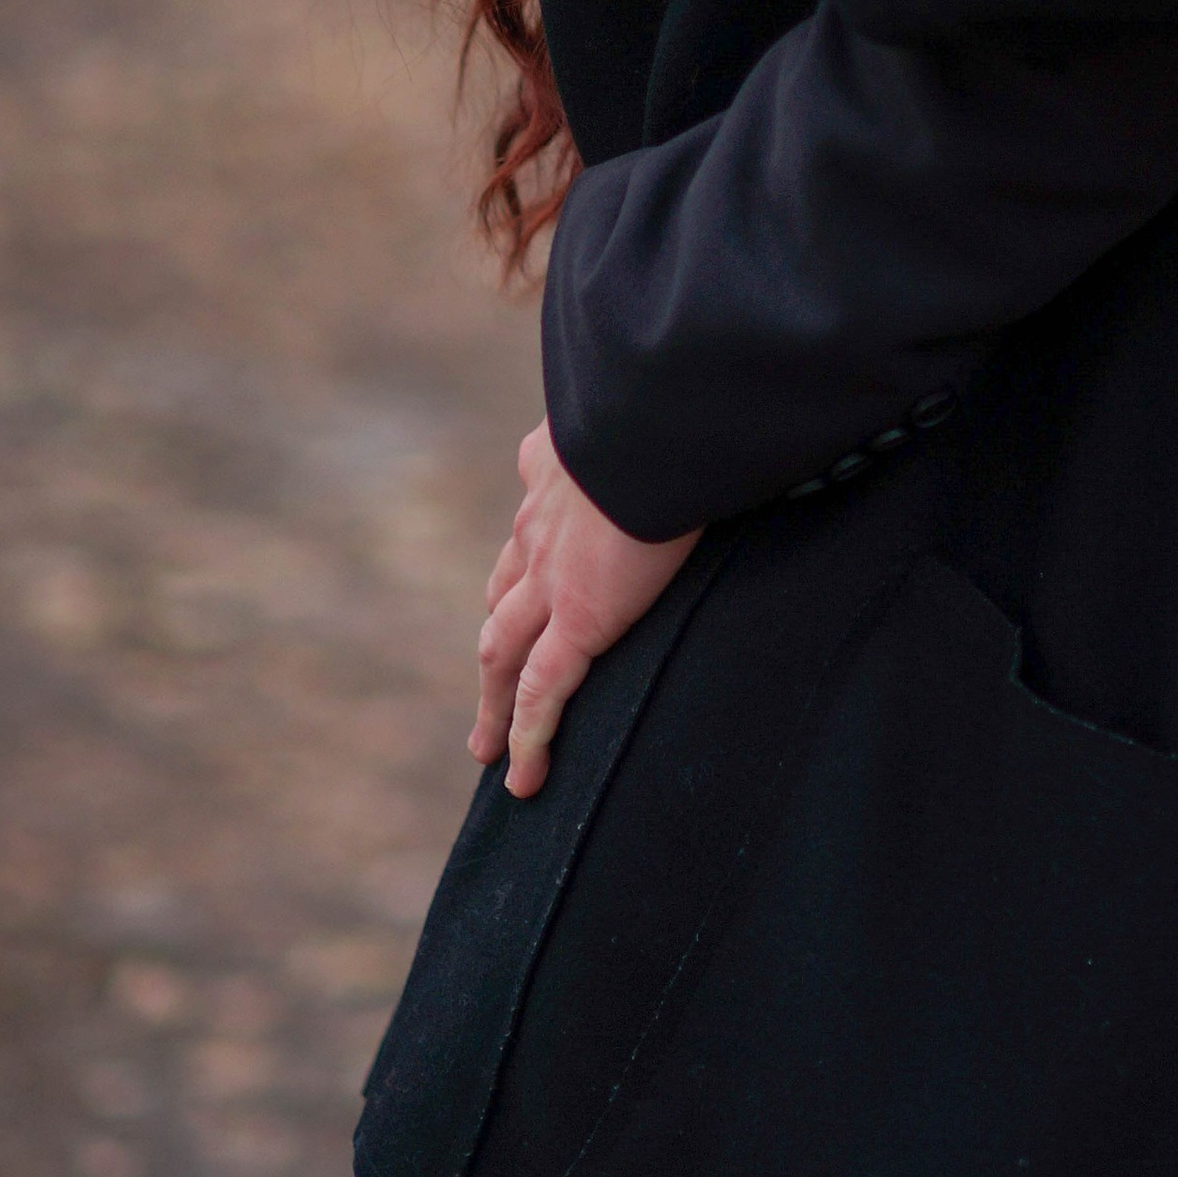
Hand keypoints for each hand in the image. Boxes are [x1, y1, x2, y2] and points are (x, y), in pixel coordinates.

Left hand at [470, 420, 701, 798]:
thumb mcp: (642, 402)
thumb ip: (641, 416)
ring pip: (504, 655)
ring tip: (487, 748)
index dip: (520, 575)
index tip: (518, 599)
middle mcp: (537, 529)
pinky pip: (543, 692)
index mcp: (551, 475)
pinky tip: (522, 777)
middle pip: (502, 604)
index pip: (527, 537)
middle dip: (495, 650)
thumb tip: (690, 403)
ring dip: (494, 704)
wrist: (653, 417)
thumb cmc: (665, 399)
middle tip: (489, 691)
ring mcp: (549, 579)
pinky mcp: (576, 618)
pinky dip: (528, 736)